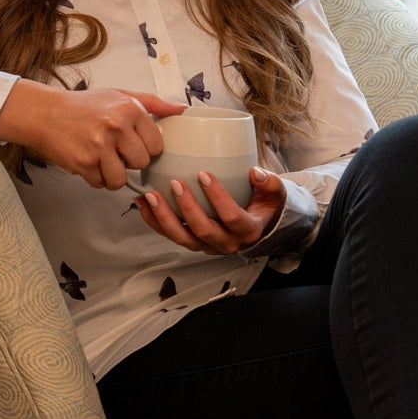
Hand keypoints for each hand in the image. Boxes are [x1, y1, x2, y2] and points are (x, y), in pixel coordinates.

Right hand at [0, 81, 186, 188]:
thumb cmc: (85, 106)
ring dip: (113, 175)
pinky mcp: (82, 162)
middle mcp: (116, 126)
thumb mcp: (120, 95)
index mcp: (130, 109)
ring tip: (102, 159)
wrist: (45, 113)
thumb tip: (182, 110)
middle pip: (142, 163)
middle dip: (130, 161)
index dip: (146, 147)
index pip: (157, 145)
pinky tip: (88, 162)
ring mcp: (99, 146)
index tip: (133, 142)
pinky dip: (95, 178)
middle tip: (115, 150)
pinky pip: (100, 184)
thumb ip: (153, 103)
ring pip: (122, 179)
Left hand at [136, 164, 285, 253]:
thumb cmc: (264, 205)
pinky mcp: (193, 242)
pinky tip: (142, 203)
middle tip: (174, 183)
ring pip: (182, 238)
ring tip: (150, 195)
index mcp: (248, 230)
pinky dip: (153, 220)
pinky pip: (170, 235)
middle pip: (203, 231)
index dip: (217, 197)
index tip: (204, 174)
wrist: (258, 225)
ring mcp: (207, 246)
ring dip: (163, 217)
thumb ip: (269, 182)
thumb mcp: (275, 193)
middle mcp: (227, 243)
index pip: (231, 217)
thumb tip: (254, 172)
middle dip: (186, 208)